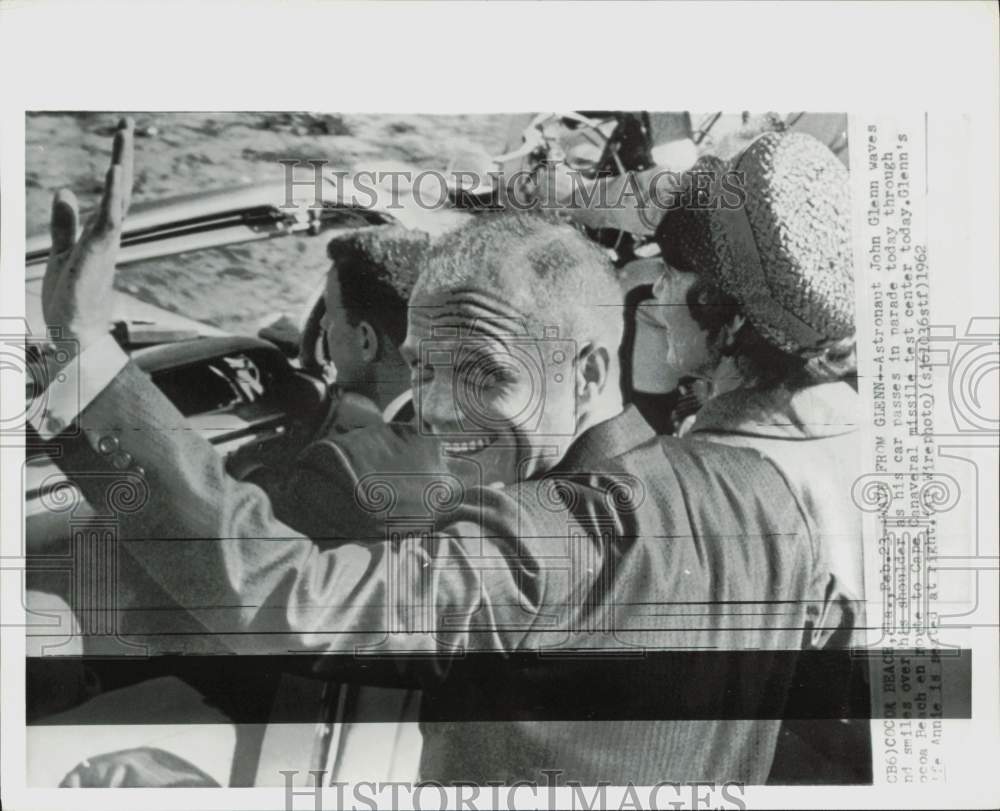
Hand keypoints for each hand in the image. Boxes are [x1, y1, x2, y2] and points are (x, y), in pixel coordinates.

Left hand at [42, 118, 134, 351]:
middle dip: (123, 155)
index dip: (116, 165)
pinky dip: (113, 193)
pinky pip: (110, 217)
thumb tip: (64, 191)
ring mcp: (107, 242)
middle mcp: (110, 235)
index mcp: (101, 234)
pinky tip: (115, 171)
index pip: (112, 194)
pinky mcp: (99, 251)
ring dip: (121, 164)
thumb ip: (64, 223)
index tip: (120, 137)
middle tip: (125, 122)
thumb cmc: (70, 301)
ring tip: (123, 134)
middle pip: (120, 188)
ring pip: (119, 197)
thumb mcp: (62, 251)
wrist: (75, 334)